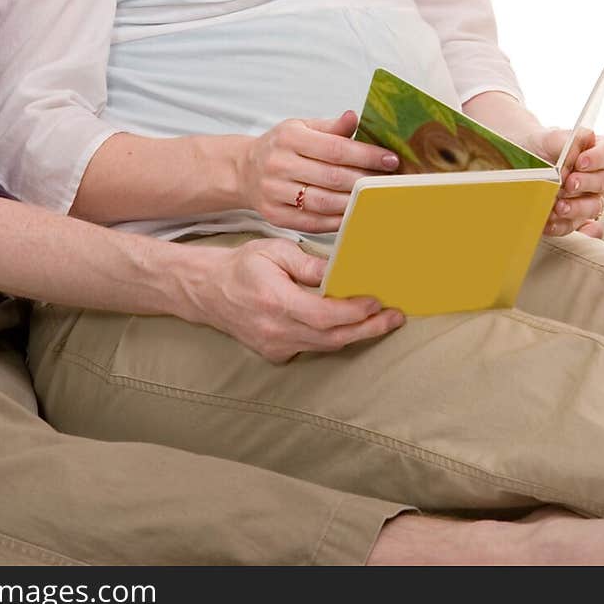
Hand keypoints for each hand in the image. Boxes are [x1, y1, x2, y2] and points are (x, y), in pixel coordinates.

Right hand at [198, 237, 404, 362]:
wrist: (208, 291)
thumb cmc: (242, 265)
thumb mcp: (274, 250)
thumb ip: (307, 263)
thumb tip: (338, 271)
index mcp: (276, 301)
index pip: (324, 315)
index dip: (354, 312)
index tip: (376, 301)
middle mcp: (276, 331)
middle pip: (332, 338)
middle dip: (368, 328)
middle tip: (395, 317)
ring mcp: (275, 346)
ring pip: (325, 346)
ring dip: (355, 334)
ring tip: (381, 321)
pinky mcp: (275, 353)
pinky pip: (311, 348)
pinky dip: (332, 338)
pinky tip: (349, 325)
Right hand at [234, 110, 399, 232]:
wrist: (244, 170)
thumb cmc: (281, 147)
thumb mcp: (302, 128)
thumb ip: (332, 127)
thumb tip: (356, 117)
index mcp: (289, 138)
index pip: (335, 149)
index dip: (366, 155)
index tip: (390, 160)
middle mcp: (279, 164)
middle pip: (332, 177)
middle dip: (366, 180)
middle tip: (390, 182)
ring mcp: (274, 192)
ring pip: (324, 202)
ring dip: (354, 203)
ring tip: (376, 199)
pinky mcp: (274, 216)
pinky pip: (312, 222)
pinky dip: (337, 221)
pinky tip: (354, 214)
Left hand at [532, 127, 603, 239]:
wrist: (520, 161)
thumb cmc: (541, 146)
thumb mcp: (548, 137)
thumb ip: (564, 142)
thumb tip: (573, 155)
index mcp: (597, 151)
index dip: (598, 158)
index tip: (580, 162)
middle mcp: (598, 176)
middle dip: (586, 183)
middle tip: (568, 184)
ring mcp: (589, 199)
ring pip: (593, 207)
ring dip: (577, 208)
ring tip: (558, 206)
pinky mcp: (576, 218)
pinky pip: (577, 227)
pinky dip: (565, 226)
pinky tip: (551, 224)